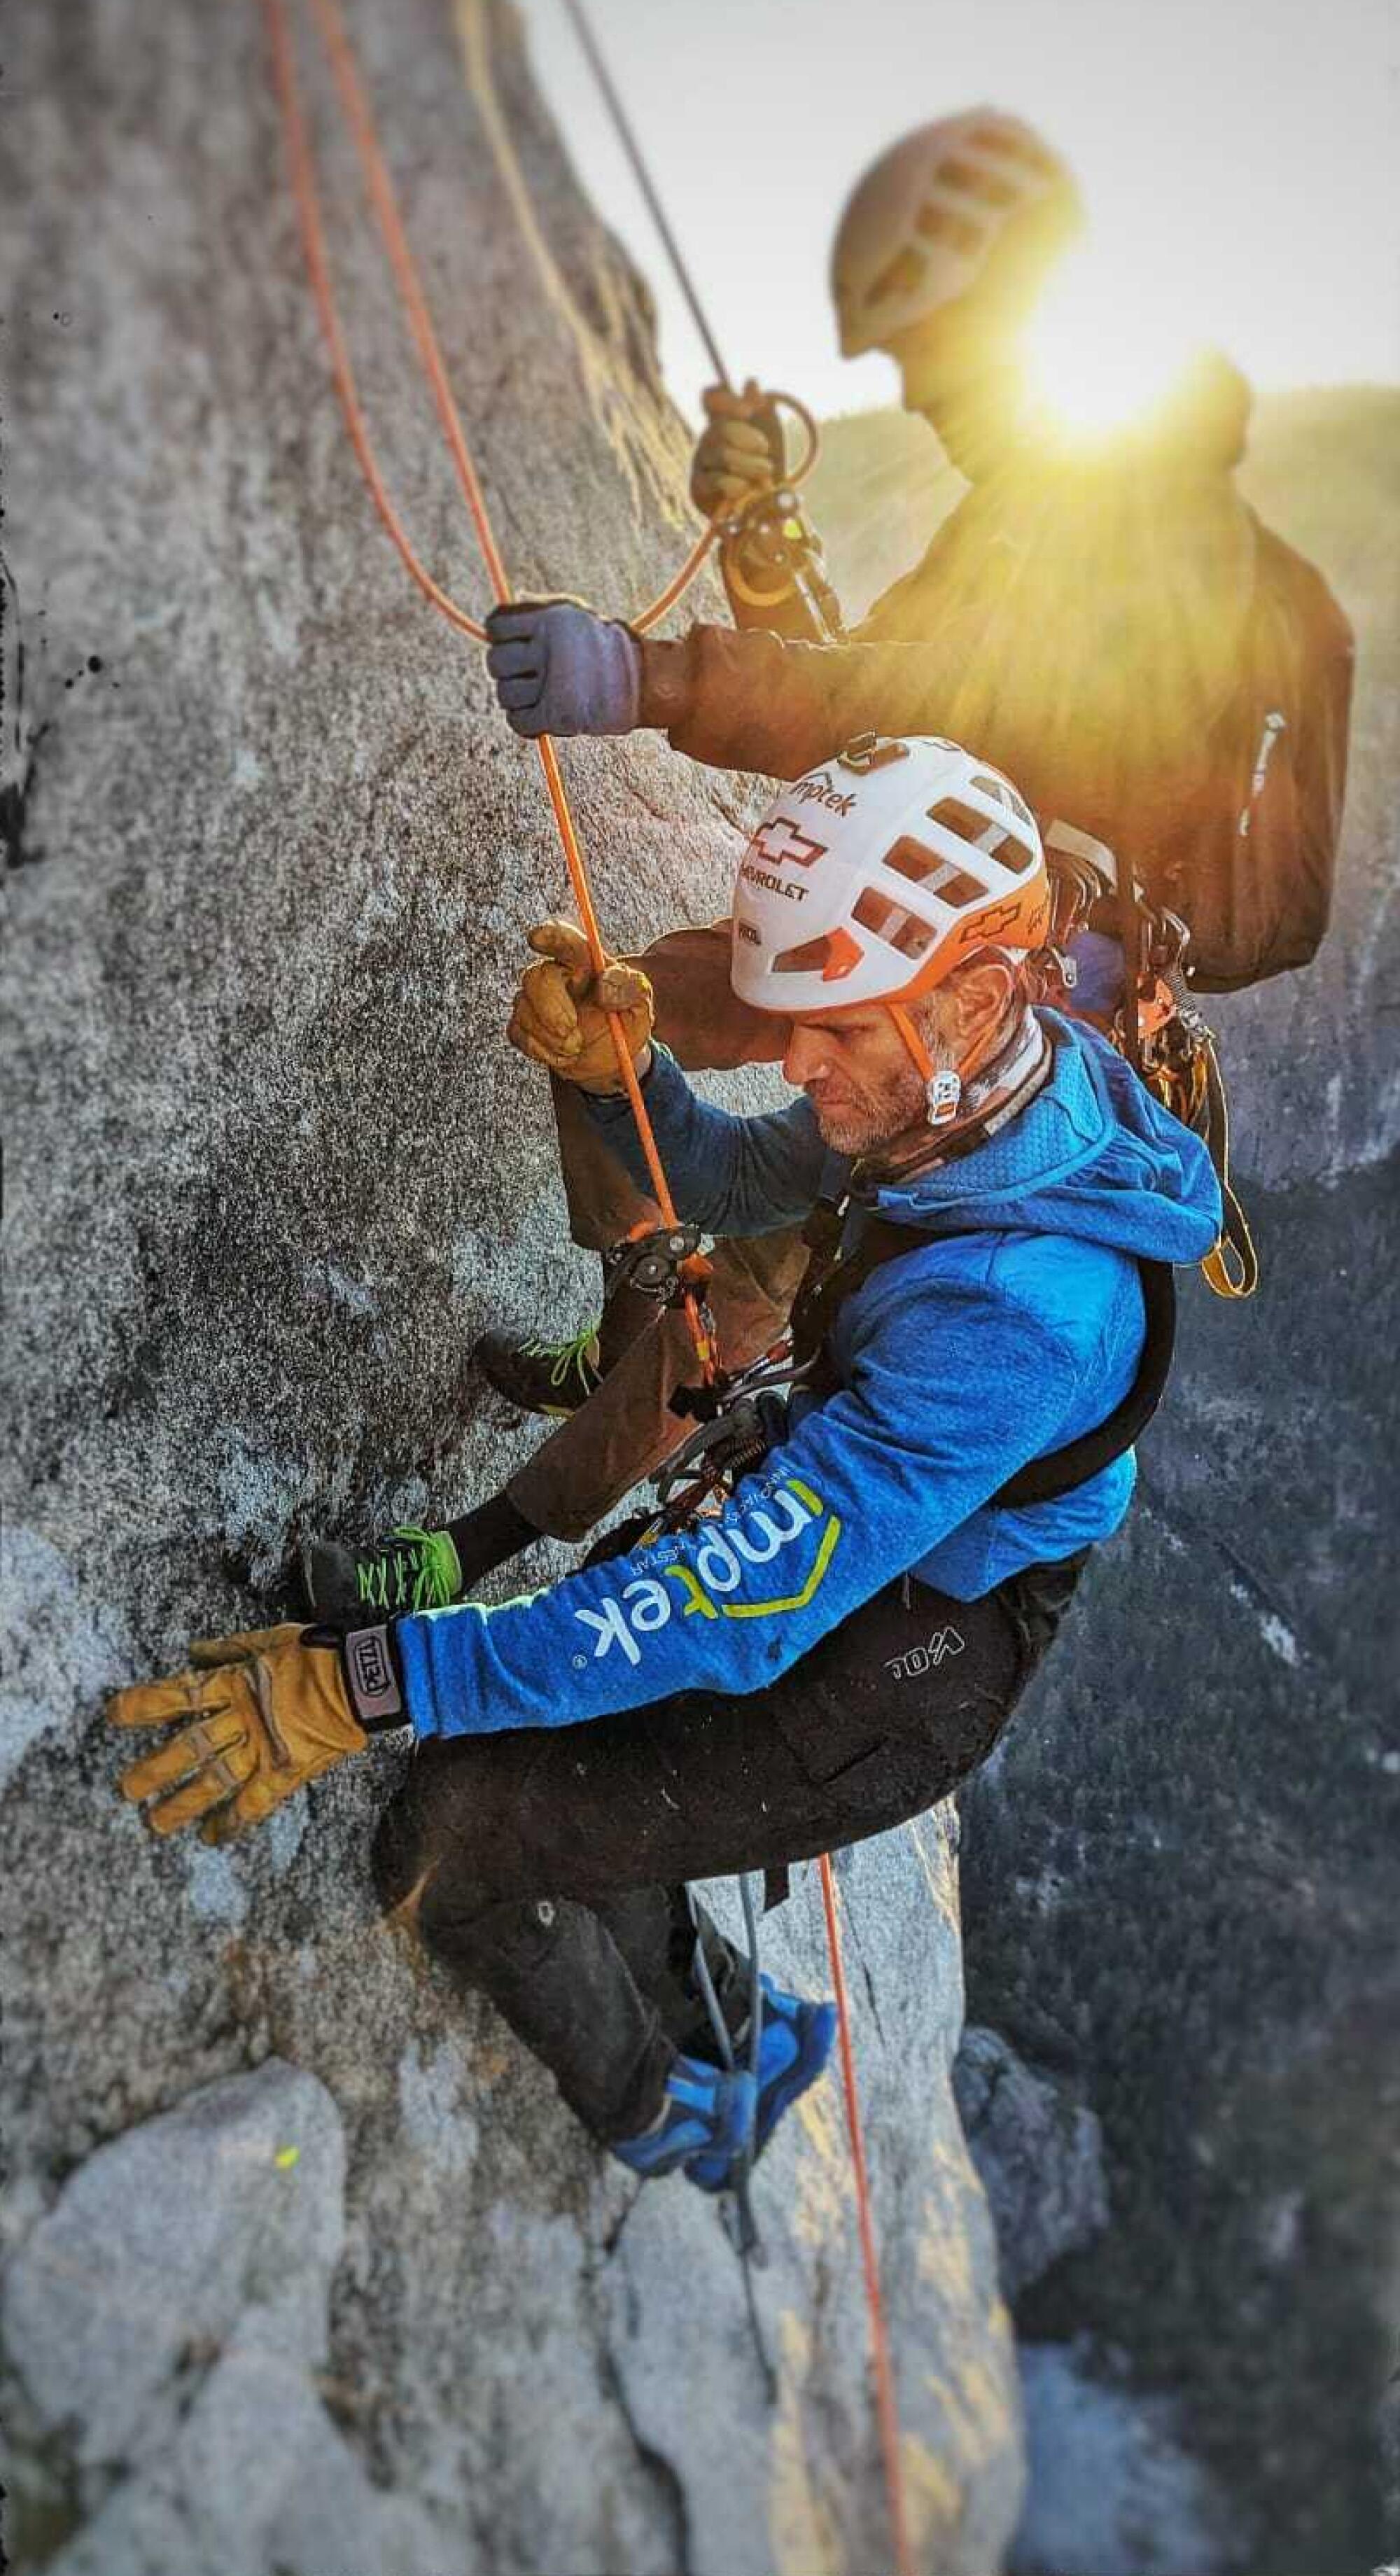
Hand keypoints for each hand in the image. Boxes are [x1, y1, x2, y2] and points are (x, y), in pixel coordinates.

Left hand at [108, 1623, 369, 1844]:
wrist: (363, 1677)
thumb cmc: (318, 1651)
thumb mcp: (270, 1638)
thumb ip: (229, 1648)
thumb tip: (192, 1654)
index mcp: (235, 1682)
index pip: (179, 1694)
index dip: (144, 1704)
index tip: (113, 1715)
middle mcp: (242, 1718)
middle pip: (189, 1747)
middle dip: (156, 1769)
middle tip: (126, 1790)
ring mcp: (264, 1747)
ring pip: (215, 1780)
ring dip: (183, 1803)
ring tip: (156, 1825)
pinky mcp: (288, 1769)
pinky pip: (256, 1802)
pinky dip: (234, 1821)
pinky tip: (212, 1838)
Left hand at [484, 600, 640, 739]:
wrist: (647, 681)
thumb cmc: (607, 646)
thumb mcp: (575, 614)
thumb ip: (536, 612)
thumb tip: (493, 624)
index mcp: (551, 620)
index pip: (496, 626)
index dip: (499, 636)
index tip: (514, 643)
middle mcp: (549, 649)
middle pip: (496, 662)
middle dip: (506, 669)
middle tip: (527, 673)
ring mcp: (553, 683)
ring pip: (505, 694)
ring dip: (517, 698)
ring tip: (541, 695)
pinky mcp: (557, 716)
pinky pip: (518, 722)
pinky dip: (525, 722)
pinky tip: (540, 717)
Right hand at [507, 920, 652, 1092]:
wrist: (614, 1058)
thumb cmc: (625, 1020)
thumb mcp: (640, 1000)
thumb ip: (630, 986)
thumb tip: (605, 987)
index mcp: (583, 960)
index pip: (564, 940)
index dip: (549, 936)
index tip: (537, 938)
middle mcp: (556, 975)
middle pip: (536, 977)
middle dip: (550, 1009)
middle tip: (571, 1033)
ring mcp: (536, 999)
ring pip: (524, 1009)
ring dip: (551, 1037)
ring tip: (576, 1048)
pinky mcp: (524, 1024)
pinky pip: (519, 1033)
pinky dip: (542, 1050)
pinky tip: (564, 1055)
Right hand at [689, 381, 781, 516]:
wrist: (763, 506)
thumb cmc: (766, 465)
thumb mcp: (771, 434)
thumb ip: (763, 408)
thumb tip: (750, 383)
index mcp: (723, 419)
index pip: (711, 397)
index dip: (726, 399)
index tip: (747, 411)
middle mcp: (708, 438)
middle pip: (719, 428)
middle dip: (748, 438)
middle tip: (764, 449)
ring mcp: (700, 462)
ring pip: (721, 455)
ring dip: (749, 465)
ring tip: (765, 472)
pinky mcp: (698, 487)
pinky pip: (716, 481)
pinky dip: (737, 485)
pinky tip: (747, 489)